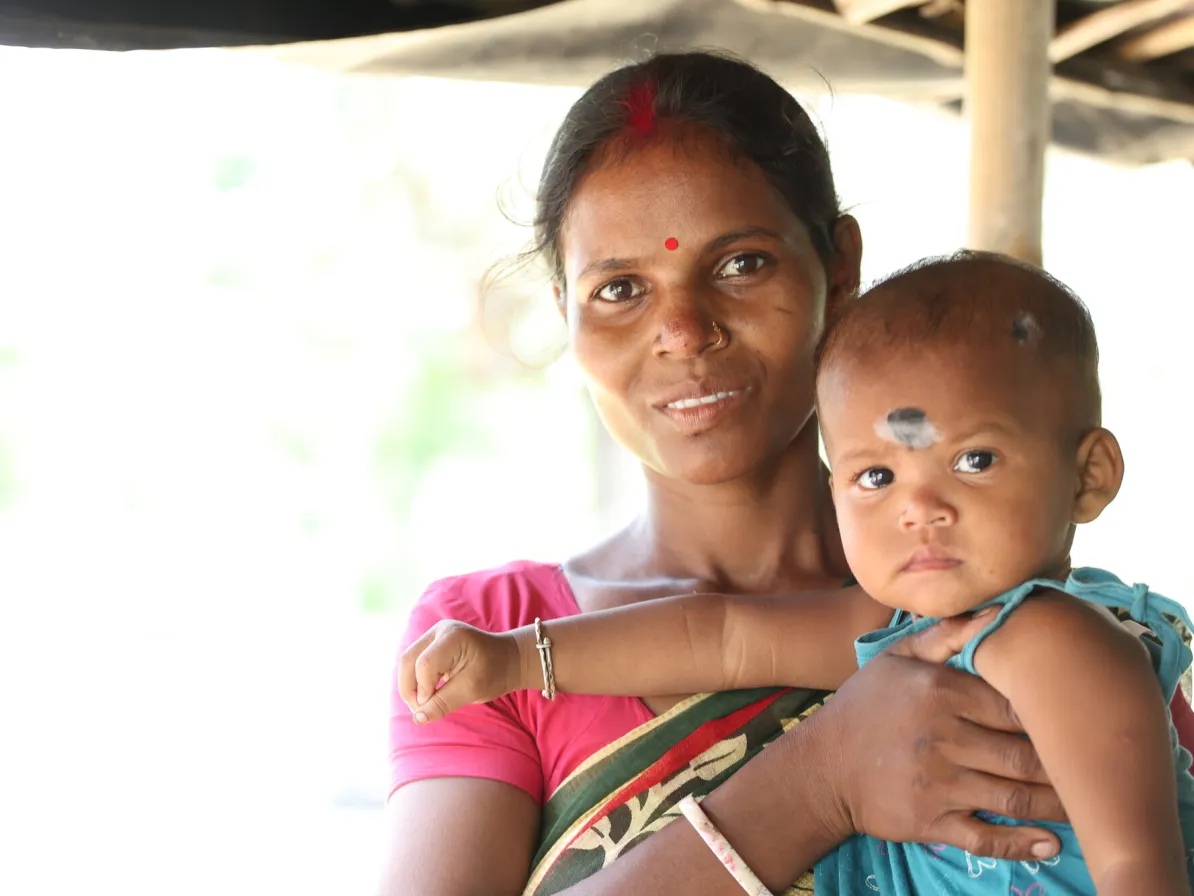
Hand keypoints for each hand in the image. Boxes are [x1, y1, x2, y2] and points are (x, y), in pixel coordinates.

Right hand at [397, 620, 525, 722]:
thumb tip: (418, 718)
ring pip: (407, 662)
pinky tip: (428, 696)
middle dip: (409, 689)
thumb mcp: (472, 689)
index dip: (423, 690)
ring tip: (424, 705)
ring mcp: (434, 635)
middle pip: (408, 660)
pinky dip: (416, 682)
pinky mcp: (431, 644)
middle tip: (420, 711)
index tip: (432, 707)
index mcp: (452, 637)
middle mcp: (439, 631)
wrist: (508, 659)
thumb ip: (443, 702)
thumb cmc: (495, 672)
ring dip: (410, 687)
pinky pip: (414, 663)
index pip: (425, 664)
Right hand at [817, 609, 1065, 860]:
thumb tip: (996, 608)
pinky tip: (1050, 843)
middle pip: (1024, 756)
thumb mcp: (896, 659)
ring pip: (1014, 797)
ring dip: (1056, 805)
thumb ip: (947, 635)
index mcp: (940, 693)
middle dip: (1064, 766)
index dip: (1051, 715)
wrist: (821, 766)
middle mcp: (942, 738)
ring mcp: (938, 783)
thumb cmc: (865, 706)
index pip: (1016, 706)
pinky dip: (1023, 845)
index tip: (1076, 719)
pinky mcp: (930, 821)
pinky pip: (986, 838)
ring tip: (1085, 805)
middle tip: (1094, 767)